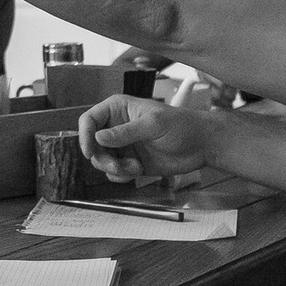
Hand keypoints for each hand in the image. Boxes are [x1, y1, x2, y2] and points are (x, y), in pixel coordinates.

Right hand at [77, 95, 211, 182]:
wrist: (201, 145)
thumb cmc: (181, 126)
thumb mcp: (153, 125)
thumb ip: (125, 132)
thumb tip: (98, 136)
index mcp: (118, 109)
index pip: (90, 119)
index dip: (84, 135)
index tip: (89, 152)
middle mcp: (117, 127)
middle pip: (92, 144)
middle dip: (102, 158)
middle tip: (117, 166)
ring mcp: (123, 146)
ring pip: (102, 160)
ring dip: (114, 169)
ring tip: (134, 168)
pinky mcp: (130, 162)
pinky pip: (114, 172)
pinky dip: (121, 175)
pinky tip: (138, 171)